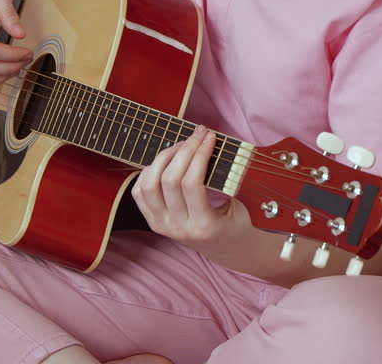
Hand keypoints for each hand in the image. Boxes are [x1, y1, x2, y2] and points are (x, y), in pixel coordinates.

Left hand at [131, 126, 250, 253]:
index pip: (192, 183)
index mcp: (204, 226)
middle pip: (169, 180)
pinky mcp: (153, 221)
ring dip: (164, 158)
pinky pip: (139, 191)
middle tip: (198, 134)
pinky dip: (148, 171)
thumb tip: (214, 142)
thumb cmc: (238, 223)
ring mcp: (162, 225)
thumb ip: (230, 180)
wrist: (226, 248)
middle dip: (184, 150)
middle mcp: (178, 228)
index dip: (199, 154)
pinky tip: (165, 161)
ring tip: (181, 145)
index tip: (209, 137)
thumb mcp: (242, 206)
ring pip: (150, 184)